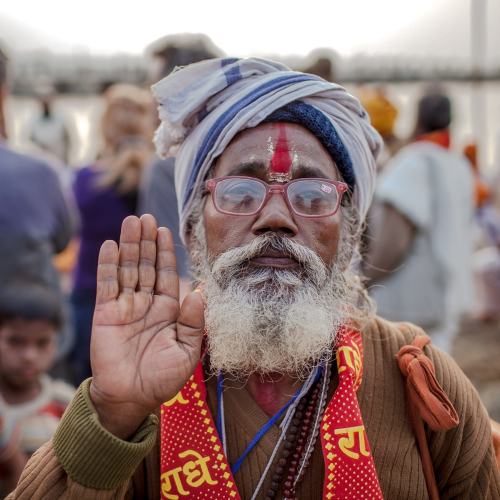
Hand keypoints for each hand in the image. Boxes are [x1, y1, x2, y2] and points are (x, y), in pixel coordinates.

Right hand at [89, 215, 203, 438]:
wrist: (131, 398)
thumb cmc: (161, 378)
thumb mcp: (187, 352)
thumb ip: (193, 323)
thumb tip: (198, 292)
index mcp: (167, 310)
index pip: (166, 274)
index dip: (165, 253)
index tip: (164, 231)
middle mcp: (146, 303)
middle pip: (146, 265)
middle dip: (147, 242)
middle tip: (146, 217)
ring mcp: (125, 306)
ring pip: (127, 269)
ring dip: (129, 246)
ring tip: (131, 222)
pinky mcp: (105, 314)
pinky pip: (107, 285)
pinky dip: (108, 265)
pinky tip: (111, 246)